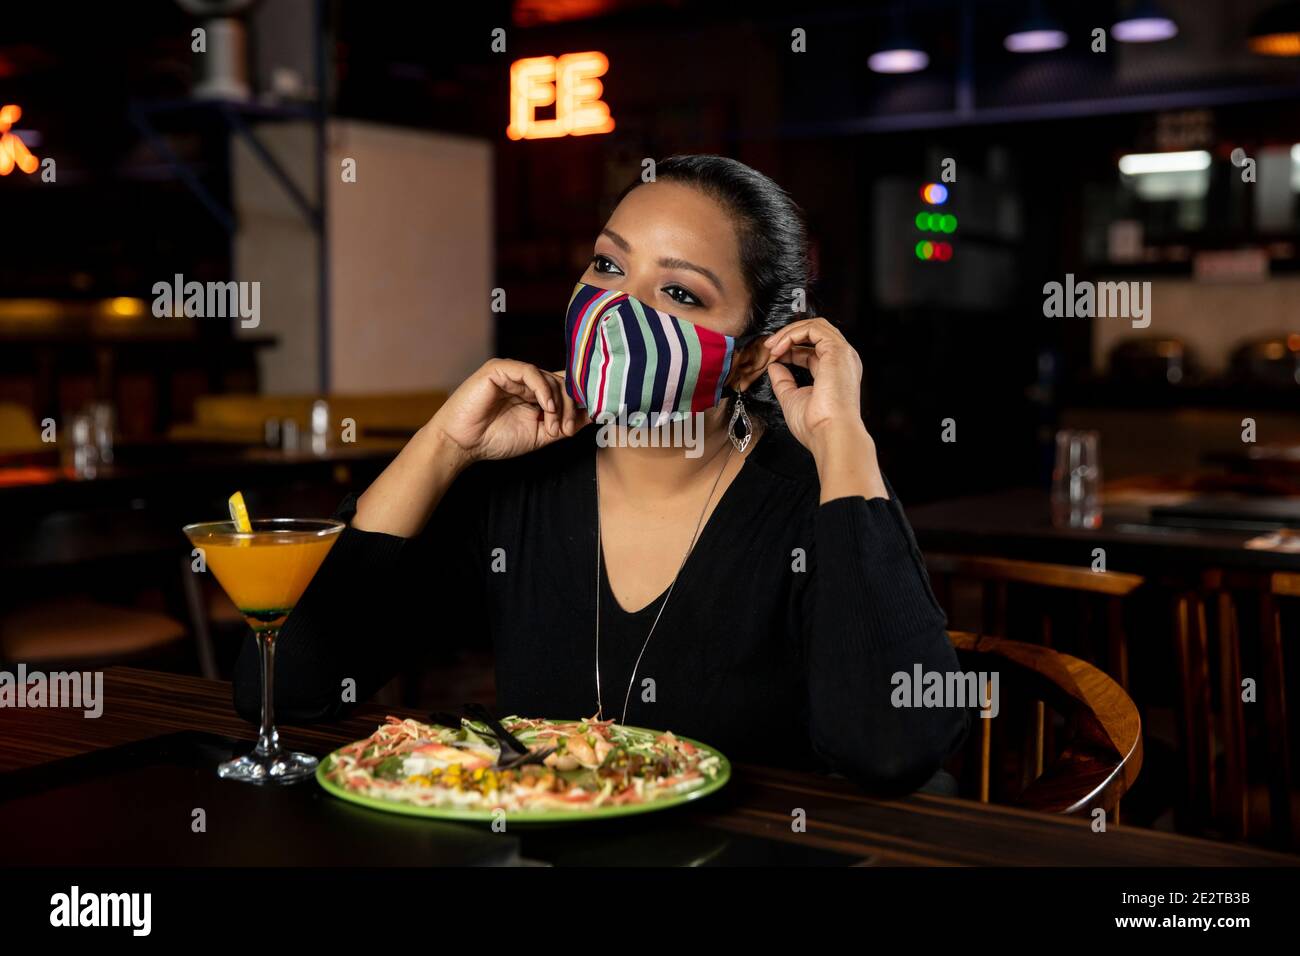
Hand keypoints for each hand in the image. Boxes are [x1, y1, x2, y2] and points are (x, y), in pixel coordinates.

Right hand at [431, 359, 588, 466]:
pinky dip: (544, 389)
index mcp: (535, 394)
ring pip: (550, 378)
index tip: (592, 419)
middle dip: (571, 407)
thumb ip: (563, 425)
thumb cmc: (495, 440)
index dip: (581, 401)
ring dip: (558, 404)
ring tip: (553, 427)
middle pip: (562, 383)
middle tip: (566, 430)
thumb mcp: (539, 436)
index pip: (566, 388)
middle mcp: (526, 380)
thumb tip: (593, 415)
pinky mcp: (500, 369)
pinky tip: (547, 407)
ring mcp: (513, 373)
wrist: (462, 444)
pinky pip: (531, 372)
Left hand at [764, 318, 886, 500]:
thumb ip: (783, 381)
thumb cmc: (817, 425)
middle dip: (788, 336)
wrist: (830, 433)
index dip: (789, 349)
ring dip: (789, 333)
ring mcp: (842, 354)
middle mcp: (842, 361)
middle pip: (815, 333)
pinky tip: (779, 347)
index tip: (771, 357)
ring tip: (772, 346)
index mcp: (835, 373)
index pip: (812, 350)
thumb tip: (774, 366)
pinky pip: (813, 328)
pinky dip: (793, 334)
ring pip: (815, 326)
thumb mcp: (793, 398)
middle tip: (768, 347)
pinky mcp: (838, 350)